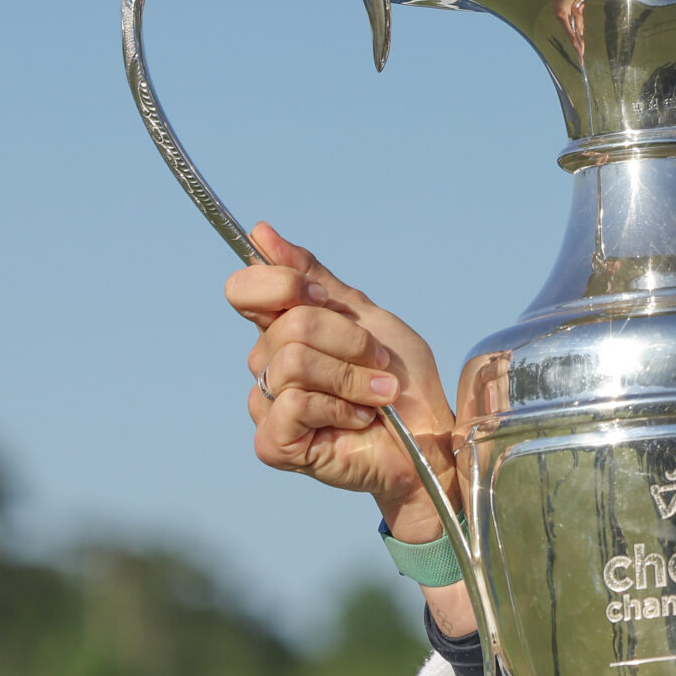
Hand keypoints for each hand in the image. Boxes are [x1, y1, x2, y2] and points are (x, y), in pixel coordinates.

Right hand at [225, 222, 457, 542]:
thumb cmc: (401, 381)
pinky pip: (294, 402)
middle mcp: (267, 365)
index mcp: (282, 329)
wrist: (430, 437)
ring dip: (352, 377)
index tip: (331, 302)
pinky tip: (357, 421)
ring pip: (292, 362)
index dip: (285, 285)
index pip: (245, 289)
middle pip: (288, 324)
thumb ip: (312, 277)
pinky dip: (340, 408)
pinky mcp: (274, 443)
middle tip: (378, 364)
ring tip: (376, 396)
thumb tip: (260, 232)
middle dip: (348, 340)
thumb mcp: (364, 314)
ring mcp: (266, 405)